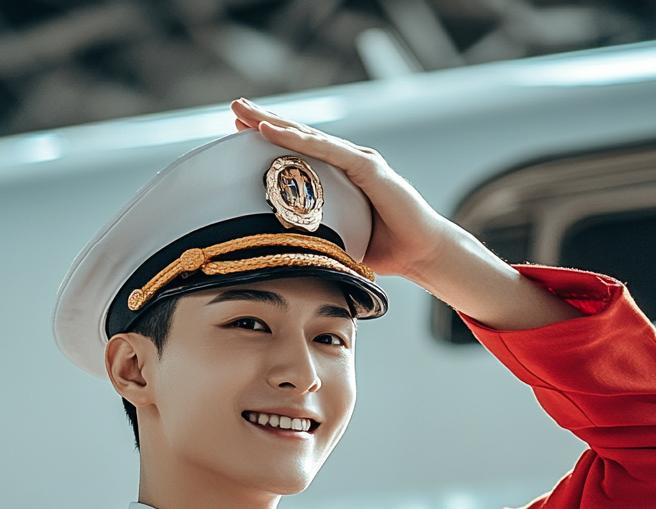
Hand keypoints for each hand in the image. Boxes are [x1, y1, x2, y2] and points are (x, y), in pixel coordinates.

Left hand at [231, 98, 581, 329]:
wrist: (422, 253)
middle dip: (265, 120)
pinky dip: (299, 140)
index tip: (238, 131)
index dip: (269, 140)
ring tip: (244, 112)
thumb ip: (313, 236)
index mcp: (338, 177)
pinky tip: (273, 130)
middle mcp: (346, 162)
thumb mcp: (337, 240)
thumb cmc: (384, 250)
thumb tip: (279, 253)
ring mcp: (357, 161)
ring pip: (308, 137)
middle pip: (298, 136)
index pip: (298, 153)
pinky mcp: (368, 168)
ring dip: (274, 122)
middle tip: (233, 107)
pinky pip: (327, 151)